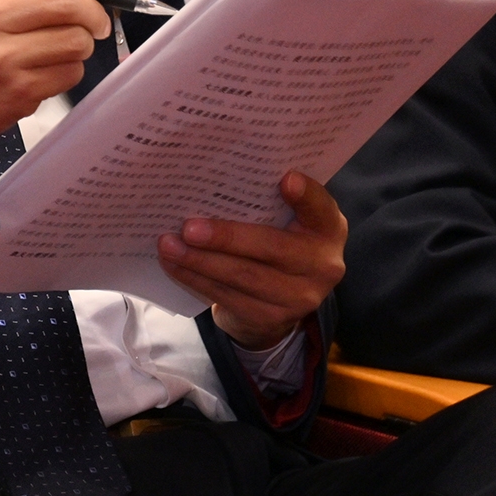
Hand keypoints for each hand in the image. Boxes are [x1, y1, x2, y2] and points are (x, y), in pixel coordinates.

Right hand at [0, 0, 117, 164]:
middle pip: (68, 2)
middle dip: (95, 11)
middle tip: (97, 21)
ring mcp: (2, 57)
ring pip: (76, 39)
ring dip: (80, 43)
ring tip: (61, 47)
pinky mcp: (18, 90)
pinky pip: (70, 72)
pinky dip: (68, 70)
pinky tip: (45, 70)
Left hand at [159, 171, 345, 348]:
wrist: (275, 300)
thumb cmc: (273, 241)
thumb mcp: (281, 220)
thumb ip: (264, 200)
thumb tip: (211, 177)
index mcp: (327, 228)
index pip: (321, 208)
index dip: (307, 195)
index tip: (286, 179)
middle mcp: (323, 264)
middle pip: (272, 247)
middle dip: (225, 238)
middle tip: (187, 228)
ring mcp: (301, 297)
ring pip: (244, 276)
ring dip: (199, 261)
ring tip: (168, 245)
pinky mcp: (273, 318)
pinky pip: (228, 296)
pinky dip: (195, 278)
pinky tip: (173, 264)